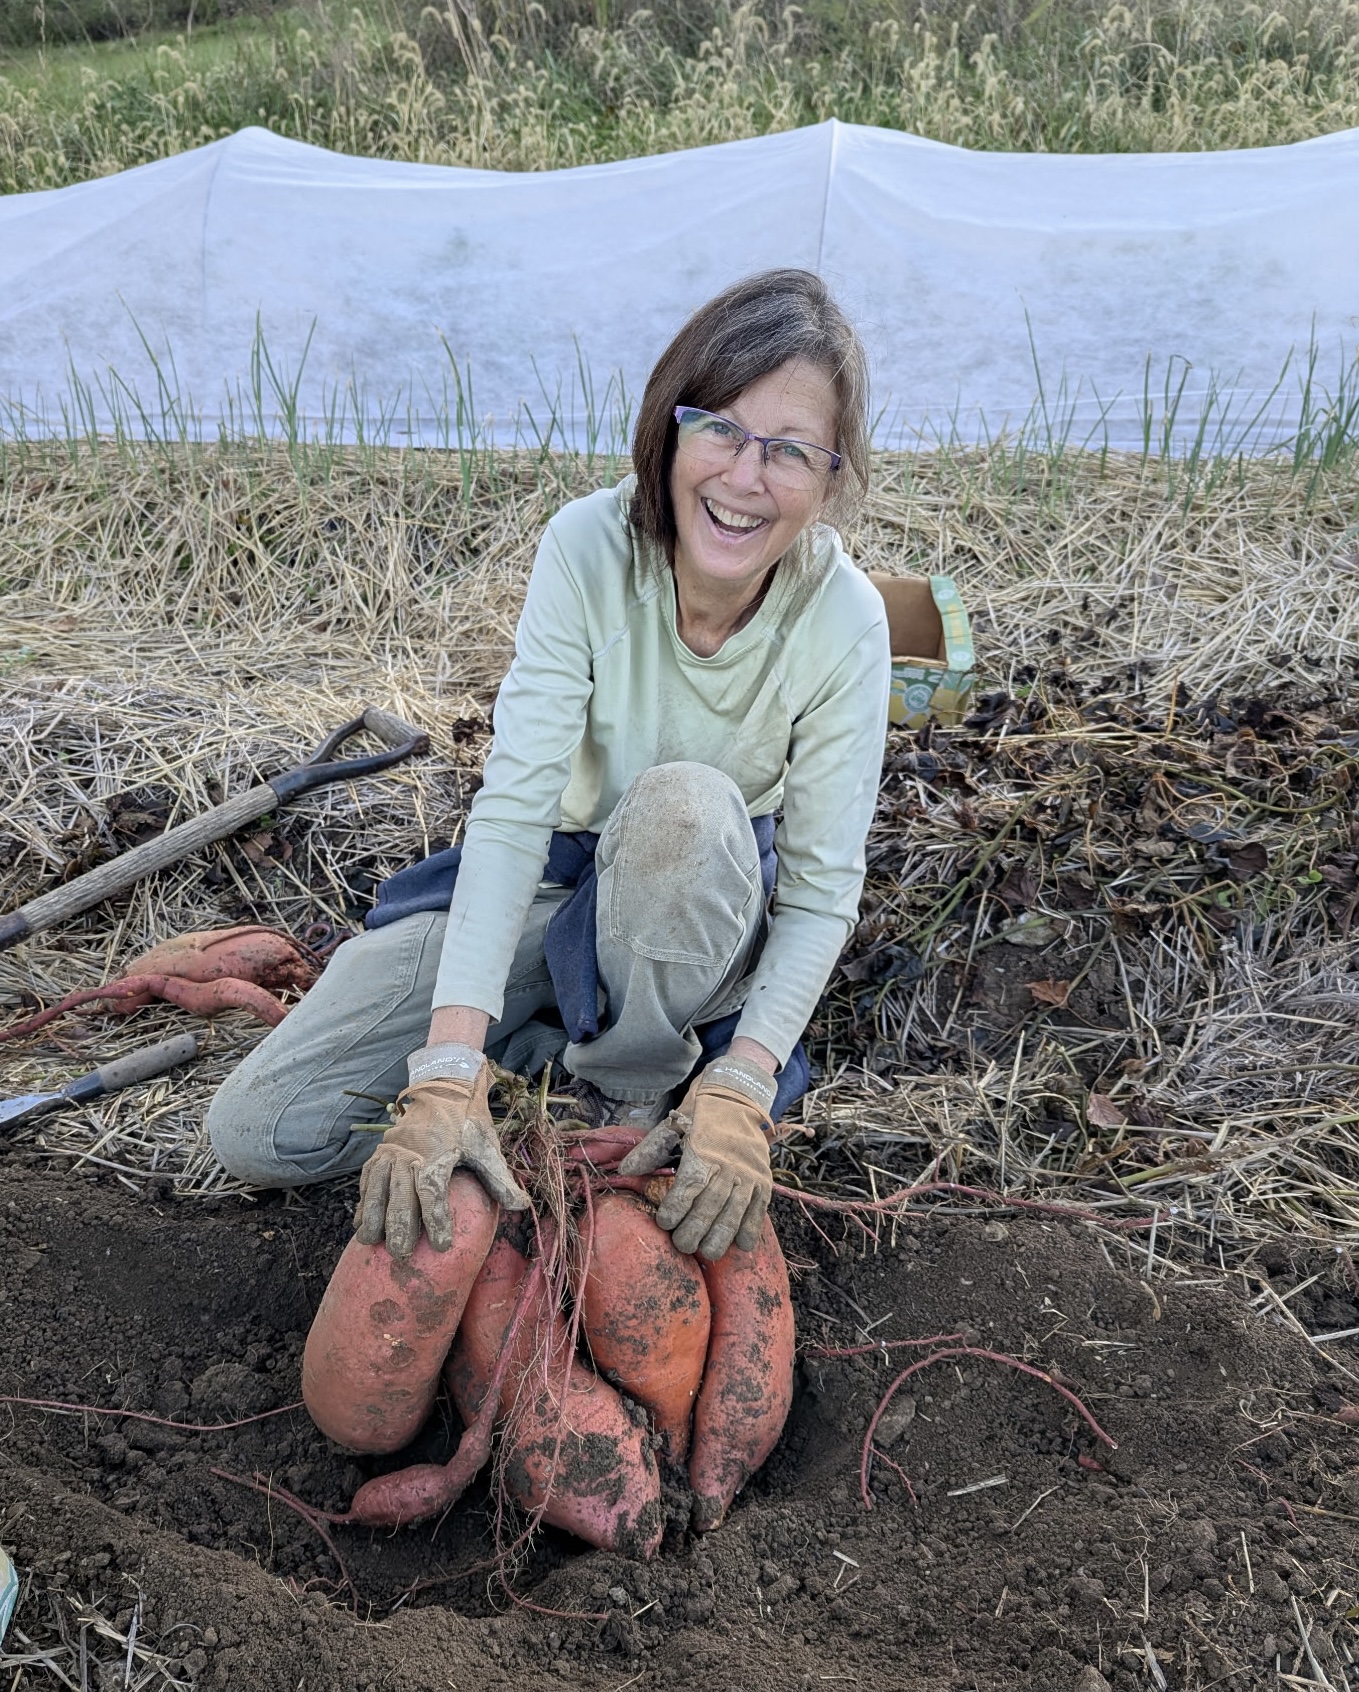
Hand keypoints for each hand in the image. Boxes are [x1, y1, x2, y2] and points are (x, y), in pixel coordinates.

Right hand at [354, 1060, 528, 1258]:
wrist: (444, 1085)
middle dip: (399, 1226)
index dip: (437, 1221)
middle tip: (401, 1253)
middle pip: (401, 1194)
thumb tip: (521, 1207)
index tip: (442, 1246)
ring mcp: (392, 1150)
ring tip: (371, 1242)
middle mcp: (410, 1153)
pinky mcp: (381, 1150)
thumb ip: (499, 1178)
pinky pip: (367, 1178)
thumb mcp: (486, 1145)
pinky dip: (363, 1200)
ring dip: (373, 1215)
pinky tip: (361, 1222)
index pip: (433, 1193)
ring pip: (377, 1186)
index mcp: (437, 1154)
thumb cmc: (467, 1120)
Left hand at [619, 1055, 774, 1259]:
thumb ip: (650, 1150)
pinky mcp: (764, 1179)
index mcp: (702, 1152)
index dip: (675, 1209)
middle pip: (709, 1207)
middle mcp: (727, 1166)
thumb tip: (625, 1170)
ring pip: (734, 1213)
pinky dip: (751, 1229)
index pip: (688, 1188)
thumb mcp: (672, 1126)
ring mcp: (748, 1174)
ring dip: (720, 1237)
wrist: (738, 1095)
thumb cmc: (700, 1114)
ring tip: (707, 1253)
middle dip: (693, 1231)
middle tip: (681, 1245)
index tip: (664, 1222)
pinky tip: (741, 1246)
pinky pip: (759, 1209)